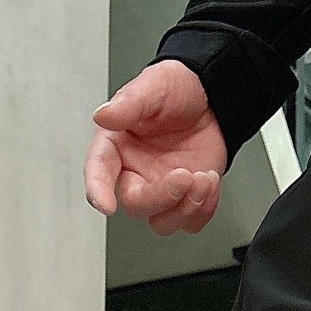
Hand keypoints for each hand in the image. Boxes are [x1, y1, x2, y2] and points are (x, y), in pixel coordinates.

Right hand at [85, 60, 226, 236]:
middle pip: (136, 204)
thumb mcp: (153, 87)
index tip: (105, 205)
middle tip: (185, 176)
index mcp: (116, 146)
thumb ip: (128, 104)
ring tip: (205, 177)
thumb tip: (103, 116)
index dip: (98, 190)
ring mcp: (161, 189)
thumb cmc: (176, 90)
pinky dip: (204, 210)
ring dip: (187, 207)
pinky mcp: (185, 199)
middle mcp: (135, 172)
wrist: (211, 98)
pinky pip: (190, 223)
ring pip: (163, 222)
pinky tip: (210, 182)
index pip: (99, 172)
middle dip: (162, 197)